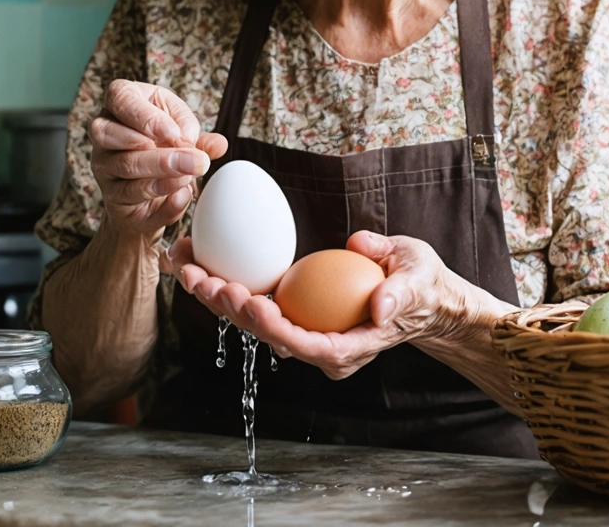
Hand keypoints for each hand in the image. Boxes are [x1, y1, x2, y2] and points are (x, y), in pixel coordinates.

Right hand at [89, 79, 226, 238]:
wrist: (149, 194)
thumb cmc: (161, 147)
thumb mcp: (183, 135)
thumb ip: (199, 137)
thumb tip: (218, 145)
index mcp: (122, 104)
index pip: (120, 96)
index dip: (144, 114)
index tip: (173, 133)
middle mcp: (105, 132)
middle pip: (115, 134)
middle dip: (159, 149)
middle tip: (194, 160)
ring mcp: (104, 165)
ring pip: (125, 165)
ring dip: (163, 171)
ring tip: (190, 174)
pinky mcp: (112, 196)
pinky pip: (132, 195)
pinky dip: (162, 194)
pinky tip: (181, 194)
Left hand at [166, 231, 479, 378]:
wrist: (421, 295)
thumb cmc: (421, 286)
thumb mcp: (417, 281)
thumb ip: (398, 292)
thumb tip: (380, 304)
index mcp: (346, 349)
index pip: (303, 343)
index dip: (272, 326)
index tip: (249, 299)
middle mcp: (318, 346)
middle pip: (266, 333)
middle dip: (229, 307)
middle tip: (201, 276)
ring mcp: (304, 330)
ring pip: (253, 318)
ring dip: (217, 293)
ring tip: (187, 264)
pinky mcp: (296, 311)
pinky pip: (259, 299)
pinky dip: (231, 281)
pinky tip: (204, 259)